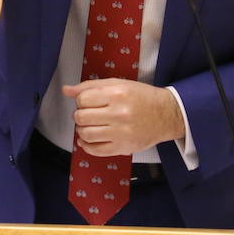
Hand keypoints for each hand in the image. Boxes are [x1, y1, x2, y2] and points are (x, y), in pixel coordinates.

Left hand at [66, 78, 183, 156]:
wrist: (166, 114)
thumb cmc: (142, 97)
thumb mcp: (118, 84)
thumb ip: (90, 86)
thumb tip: (67, 90)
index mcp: (117, 94)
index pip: (82, 99)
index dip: (81, 101)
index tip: (87, 102)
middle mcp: (119, 114)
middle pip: (81, 117)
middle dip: (80, 116)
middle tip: (87, 115)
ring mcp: (121, 133)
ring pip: (86, 134)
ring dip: (82, 131)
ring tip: (89, 126)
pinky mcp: (124, 147)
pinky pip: (96, 150)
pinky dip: (87, 146)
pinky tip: (88, 140)